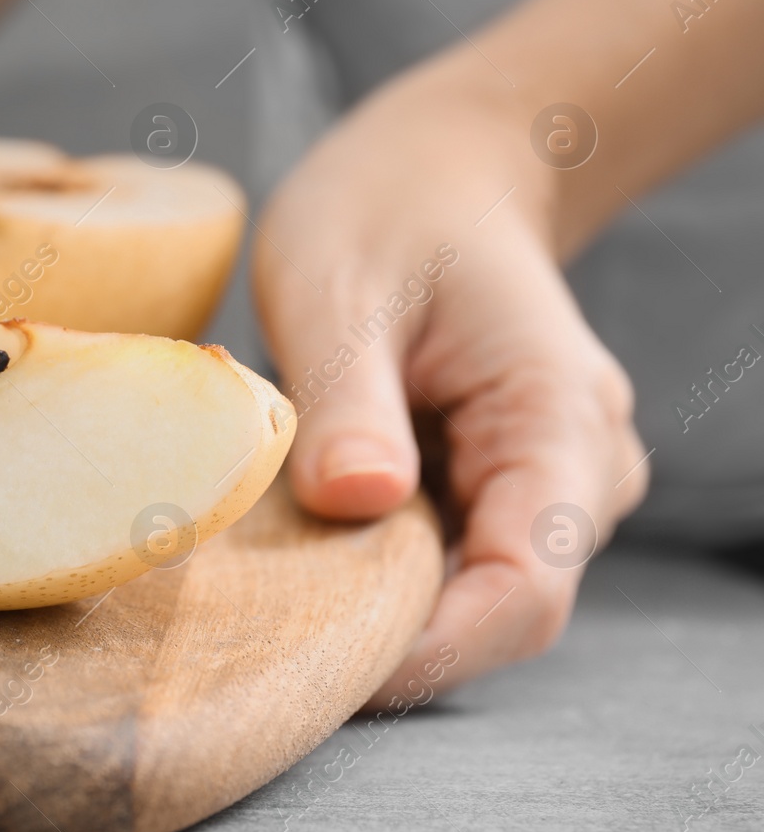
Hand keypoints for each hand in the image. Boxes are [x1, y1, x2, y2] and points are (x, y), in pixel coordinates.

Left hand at [252, 59, 649, 706]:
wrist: (434, 174)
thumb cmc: (387, 211)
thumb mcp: (341, 287)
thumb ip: (349, 398)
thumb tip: (355, 503)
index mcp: (557, 418)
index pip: (523, 590)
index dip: (426, 649)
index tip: (313, 657)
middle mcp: (574, 471)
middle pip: (495, 612)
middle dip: (384, 637)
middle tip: (257, 631)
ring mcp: (538, 487)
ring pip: (464, 597)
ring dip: (369, 606)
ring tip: (265, 581)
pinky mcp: (490, 491)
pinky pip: (438, 564)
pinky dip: (367, 572)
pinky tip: (294, 547)